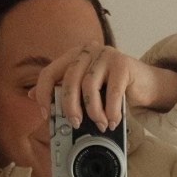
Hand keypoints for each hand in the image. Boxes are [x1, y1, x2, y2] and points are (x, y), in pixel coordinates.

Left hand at [32, 43, 176, 129]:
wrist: (143, 84)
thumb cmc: (112, 88)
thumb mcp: (84, 90)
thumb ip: (61, 90)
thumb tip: (33, 95)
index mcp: (73, 57)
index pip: (49, 72)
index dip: (44, 94)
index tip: (46, 115)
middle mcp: (87, 51)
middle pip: (69, 79)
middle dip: (69, 106)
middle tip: (75, 124)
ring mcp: (105, 54)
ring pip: (89, 85)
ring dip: (93, 111)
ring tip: (99, 125)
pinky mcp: (123, 63)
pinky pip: (112, 91)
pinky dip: (110, 111)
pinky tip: (112, 121)